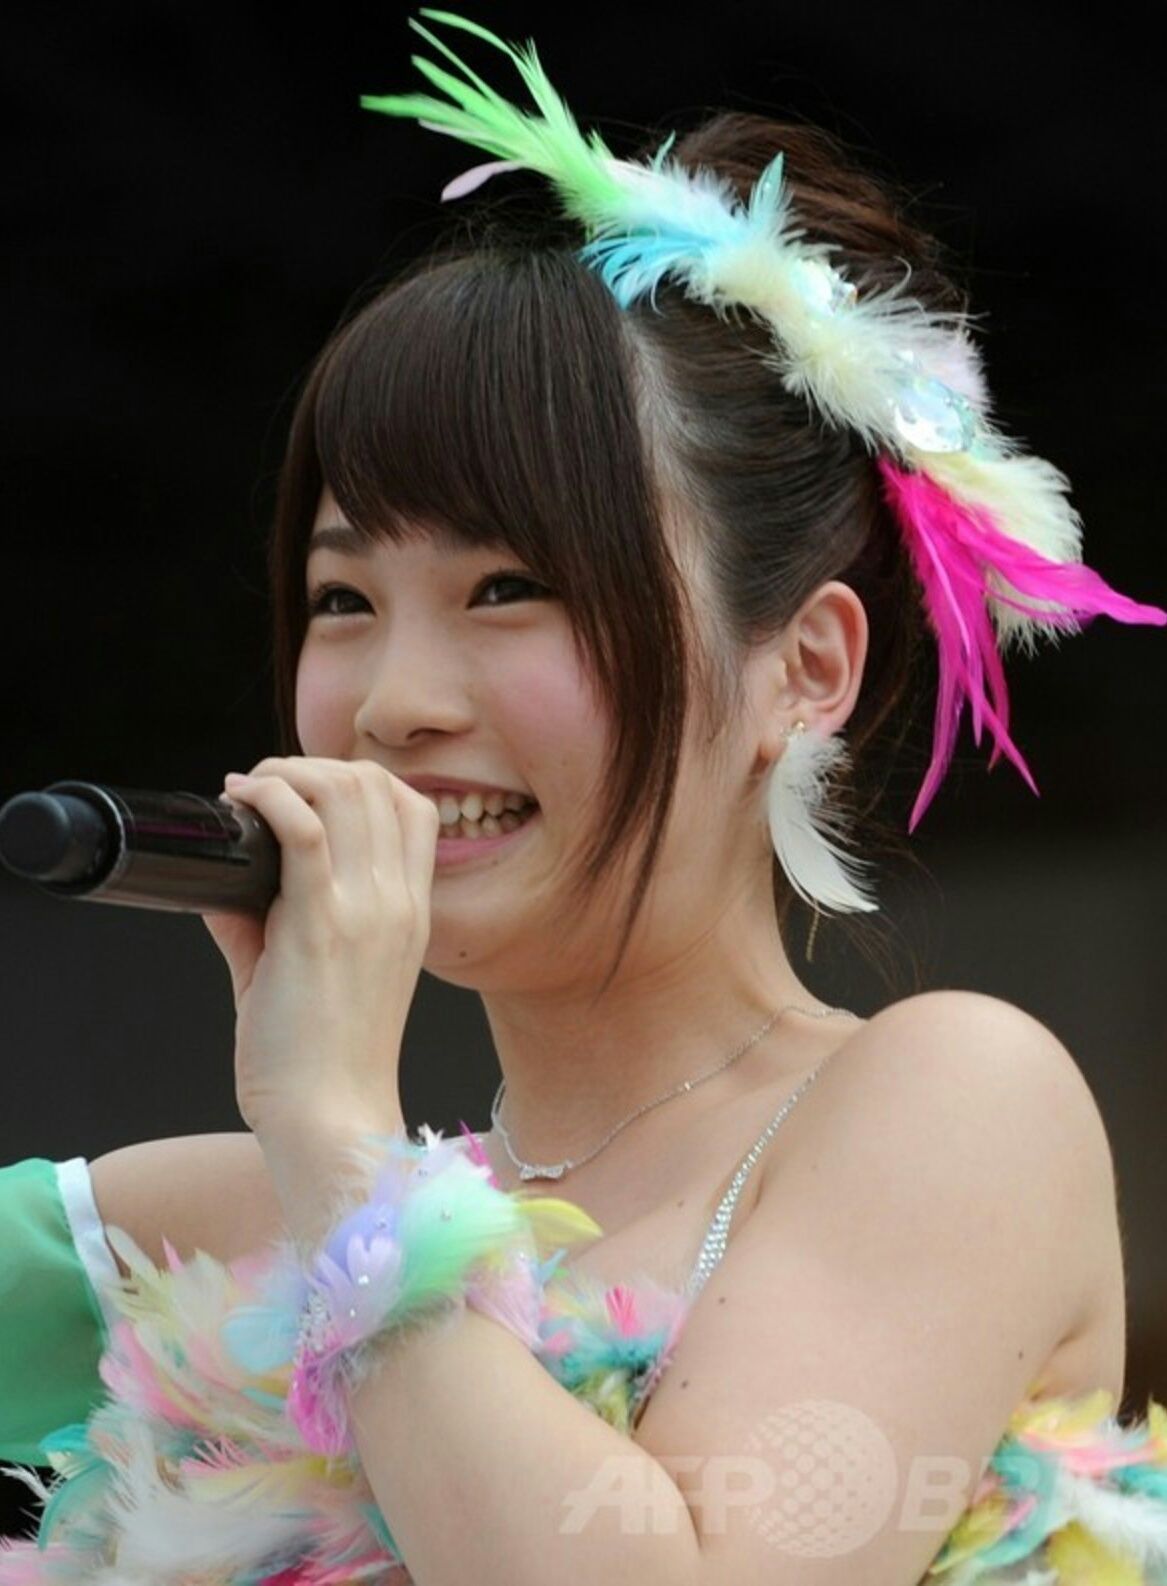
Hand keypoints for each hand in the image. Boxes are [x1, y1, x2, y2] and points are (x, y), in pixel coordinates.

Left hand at [201, 757, 439, 1146]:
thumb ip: (271, 923)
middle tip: (266, 785)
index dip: (358, 779)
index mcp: (411, 912)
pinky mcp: (319, 925)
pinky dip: (270, 796)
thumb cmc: (323, 1064)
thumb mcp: (317, 976)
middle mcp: (397, 902)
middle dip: (312, 765)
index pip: (413, 808)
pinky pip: (301, 826)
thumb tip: (222, 886)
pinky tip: (243, 801)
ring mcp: (366, 910)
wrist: (332, 1120)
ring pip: (344, 789)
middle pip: (374, 784)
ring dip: (289, 772)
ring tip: (252, 790)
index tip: (306, 792)